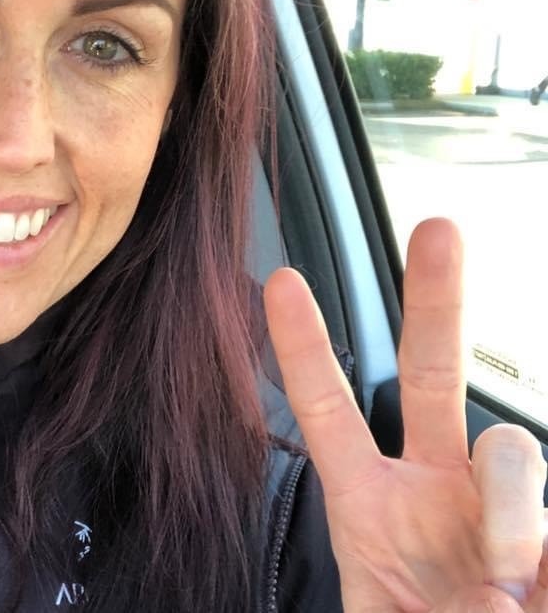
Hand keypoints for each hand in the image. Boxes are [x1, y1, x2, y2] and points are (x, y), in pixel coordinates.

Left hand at [265, 218, 547, 611]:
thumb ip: (412, 595)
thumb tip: (507, 583)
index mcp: (367, 506)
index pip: (328, 410)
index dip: (305, 347)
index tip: (280, 281)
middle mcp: (434, 488)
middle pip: (431, 373)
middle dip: (435, 300)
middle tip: (440, 226)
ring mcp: (500, 507)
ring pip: (511, 449)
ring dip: (508, 508)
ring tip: (509, 585)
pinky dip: (545, 547)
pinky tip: (534, 584)